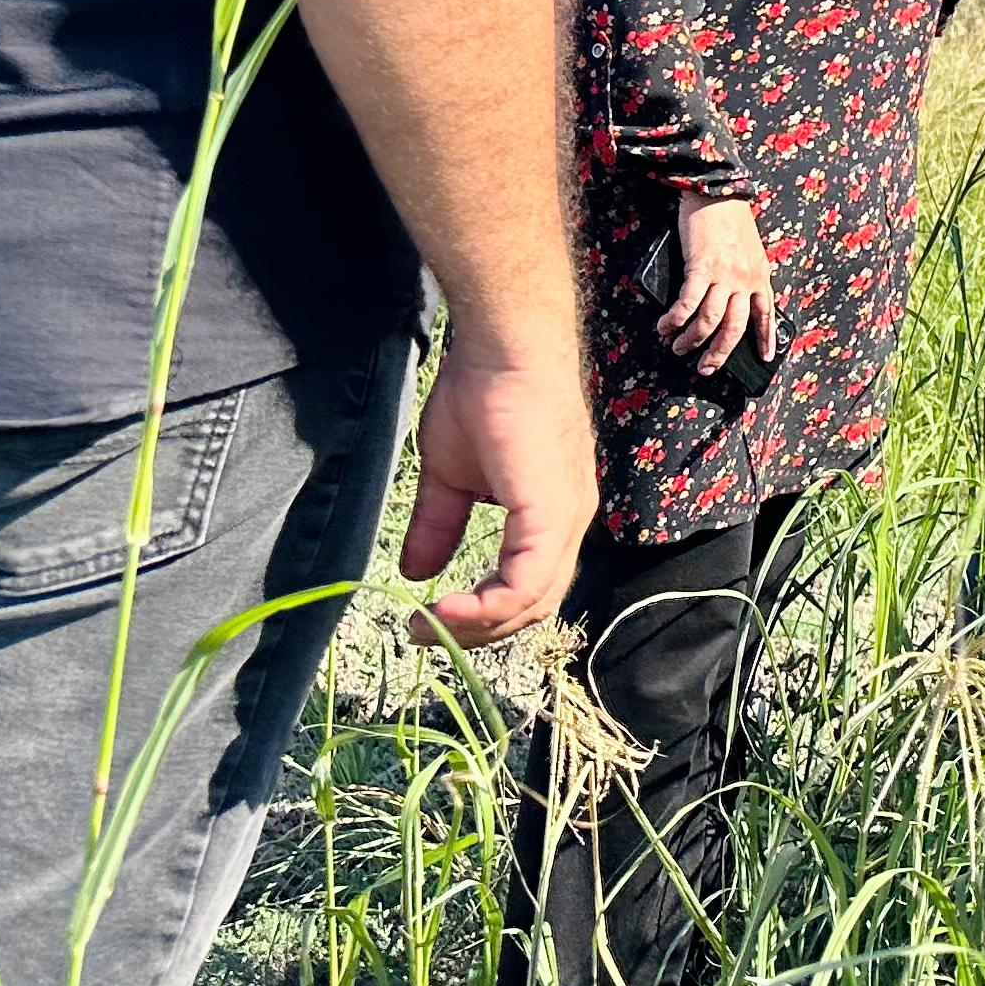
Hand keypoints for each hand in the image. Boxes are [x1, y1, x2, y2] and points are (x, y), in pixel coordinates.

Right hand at [399, 339, 593, 646]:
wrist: (501, 351)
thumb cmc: (481, 398)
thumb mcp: (451, 478)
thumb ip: (440, 526)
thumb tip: (415, 573)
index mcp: (550, 514)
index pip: (527, 587)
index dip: (481, 614)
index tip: (427, 621)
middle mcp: (568, 522)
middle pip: (533, 605)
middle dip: (478, 631)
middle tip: (425, 634)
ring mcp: (566, 518)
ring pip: (532, 602)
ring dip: (478, 626)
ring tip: (429, 626)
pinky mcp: (553, 512)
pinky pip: (527, 582)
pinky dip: (487, 607)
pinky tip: (447, 611)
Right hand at [661, 192, 776, 373]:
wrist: (716, 191)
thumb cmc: (730, 219)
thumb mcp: (750, 250)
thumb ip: (745, 274)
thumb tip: (731, 300)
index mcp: (760, 275)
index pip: (766, 314)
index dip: (766, 338)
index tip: (764, 358)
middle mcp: (746, 279)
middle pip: (735, 328)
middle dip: (720, 354)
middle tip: (705, 369)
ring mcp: (725, 275)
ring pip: (710, 321)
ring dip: (692, 340)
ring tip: (678, 348)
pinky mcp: (701, 267)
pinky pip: (688, 304)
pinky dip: (674, 320)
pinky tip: (664, 327)